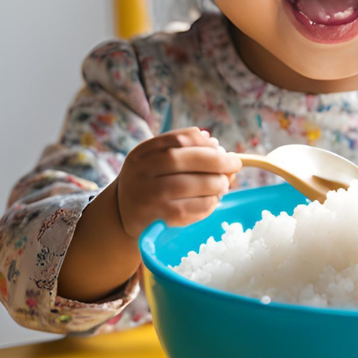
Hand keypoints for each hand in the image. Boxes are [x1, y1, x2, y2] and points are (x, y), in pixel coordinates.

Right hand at [115, 127, 241, 238]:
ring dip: (215, 184)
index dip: (205, 143)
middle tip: (234, 166)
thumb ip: (184, 150)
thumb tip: (216, 145)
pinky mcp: (158, 217)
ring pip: (189, 185)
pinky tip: (212, 201)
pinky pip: (190, 209)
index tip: (222, 149)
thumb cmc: (150, 182)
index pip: (178, 139)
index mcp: (143, 152)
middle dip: (216, 161)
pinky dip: (209, 204)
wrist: (123, 215)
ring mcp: (148, 195)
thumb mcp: (158, 160)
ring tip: (223, 185)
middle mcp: (141, 171)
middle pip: (182, 160)